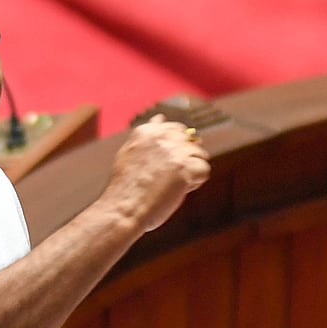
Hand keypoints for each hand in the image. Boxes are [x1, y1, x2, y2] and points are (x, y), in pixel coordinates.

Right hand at [101, 114, 210, 231]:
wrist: (122, 209)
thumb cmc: (125, 188)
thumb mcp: (130, 152)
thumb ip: (147, 134)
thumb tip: (159, 117)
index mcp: (146, 131)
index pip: (175, 129)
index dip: (174, 149)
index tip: (164, 164)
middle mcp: (162, 136)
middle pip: (190, 139)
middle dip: (185, 156)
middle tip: (169, 177)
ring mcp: (175, 151)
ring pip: (199, 155)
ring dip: (190, 171)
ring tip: (169, 184)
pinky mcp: (186, 167)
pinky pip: (204, 170)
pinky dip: (195, 183)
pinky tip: (176, 190)